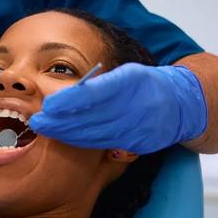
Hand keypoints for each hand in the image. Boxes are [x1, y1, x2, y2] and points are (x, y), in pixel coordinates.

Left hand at [28, 64, 206, 153]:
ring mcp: (137, 128)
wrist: (181, 105)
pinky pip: (103, 143)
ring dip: (65, 133)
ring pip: (95, 134)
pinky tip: (62, 137)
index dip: (70, 100)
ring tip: (42, 128)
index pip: (97, 93)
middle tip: (36, 121)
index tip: (48, 104)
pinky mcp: (137, 144)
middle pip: (92, 117)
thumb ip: (101, 83)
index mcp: (132, 81)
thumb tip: (67, 92)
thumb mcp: (127, 73)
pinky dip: (80, 140)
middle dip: (60, 121)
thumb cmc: (145, 84)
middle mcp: (135, 106)